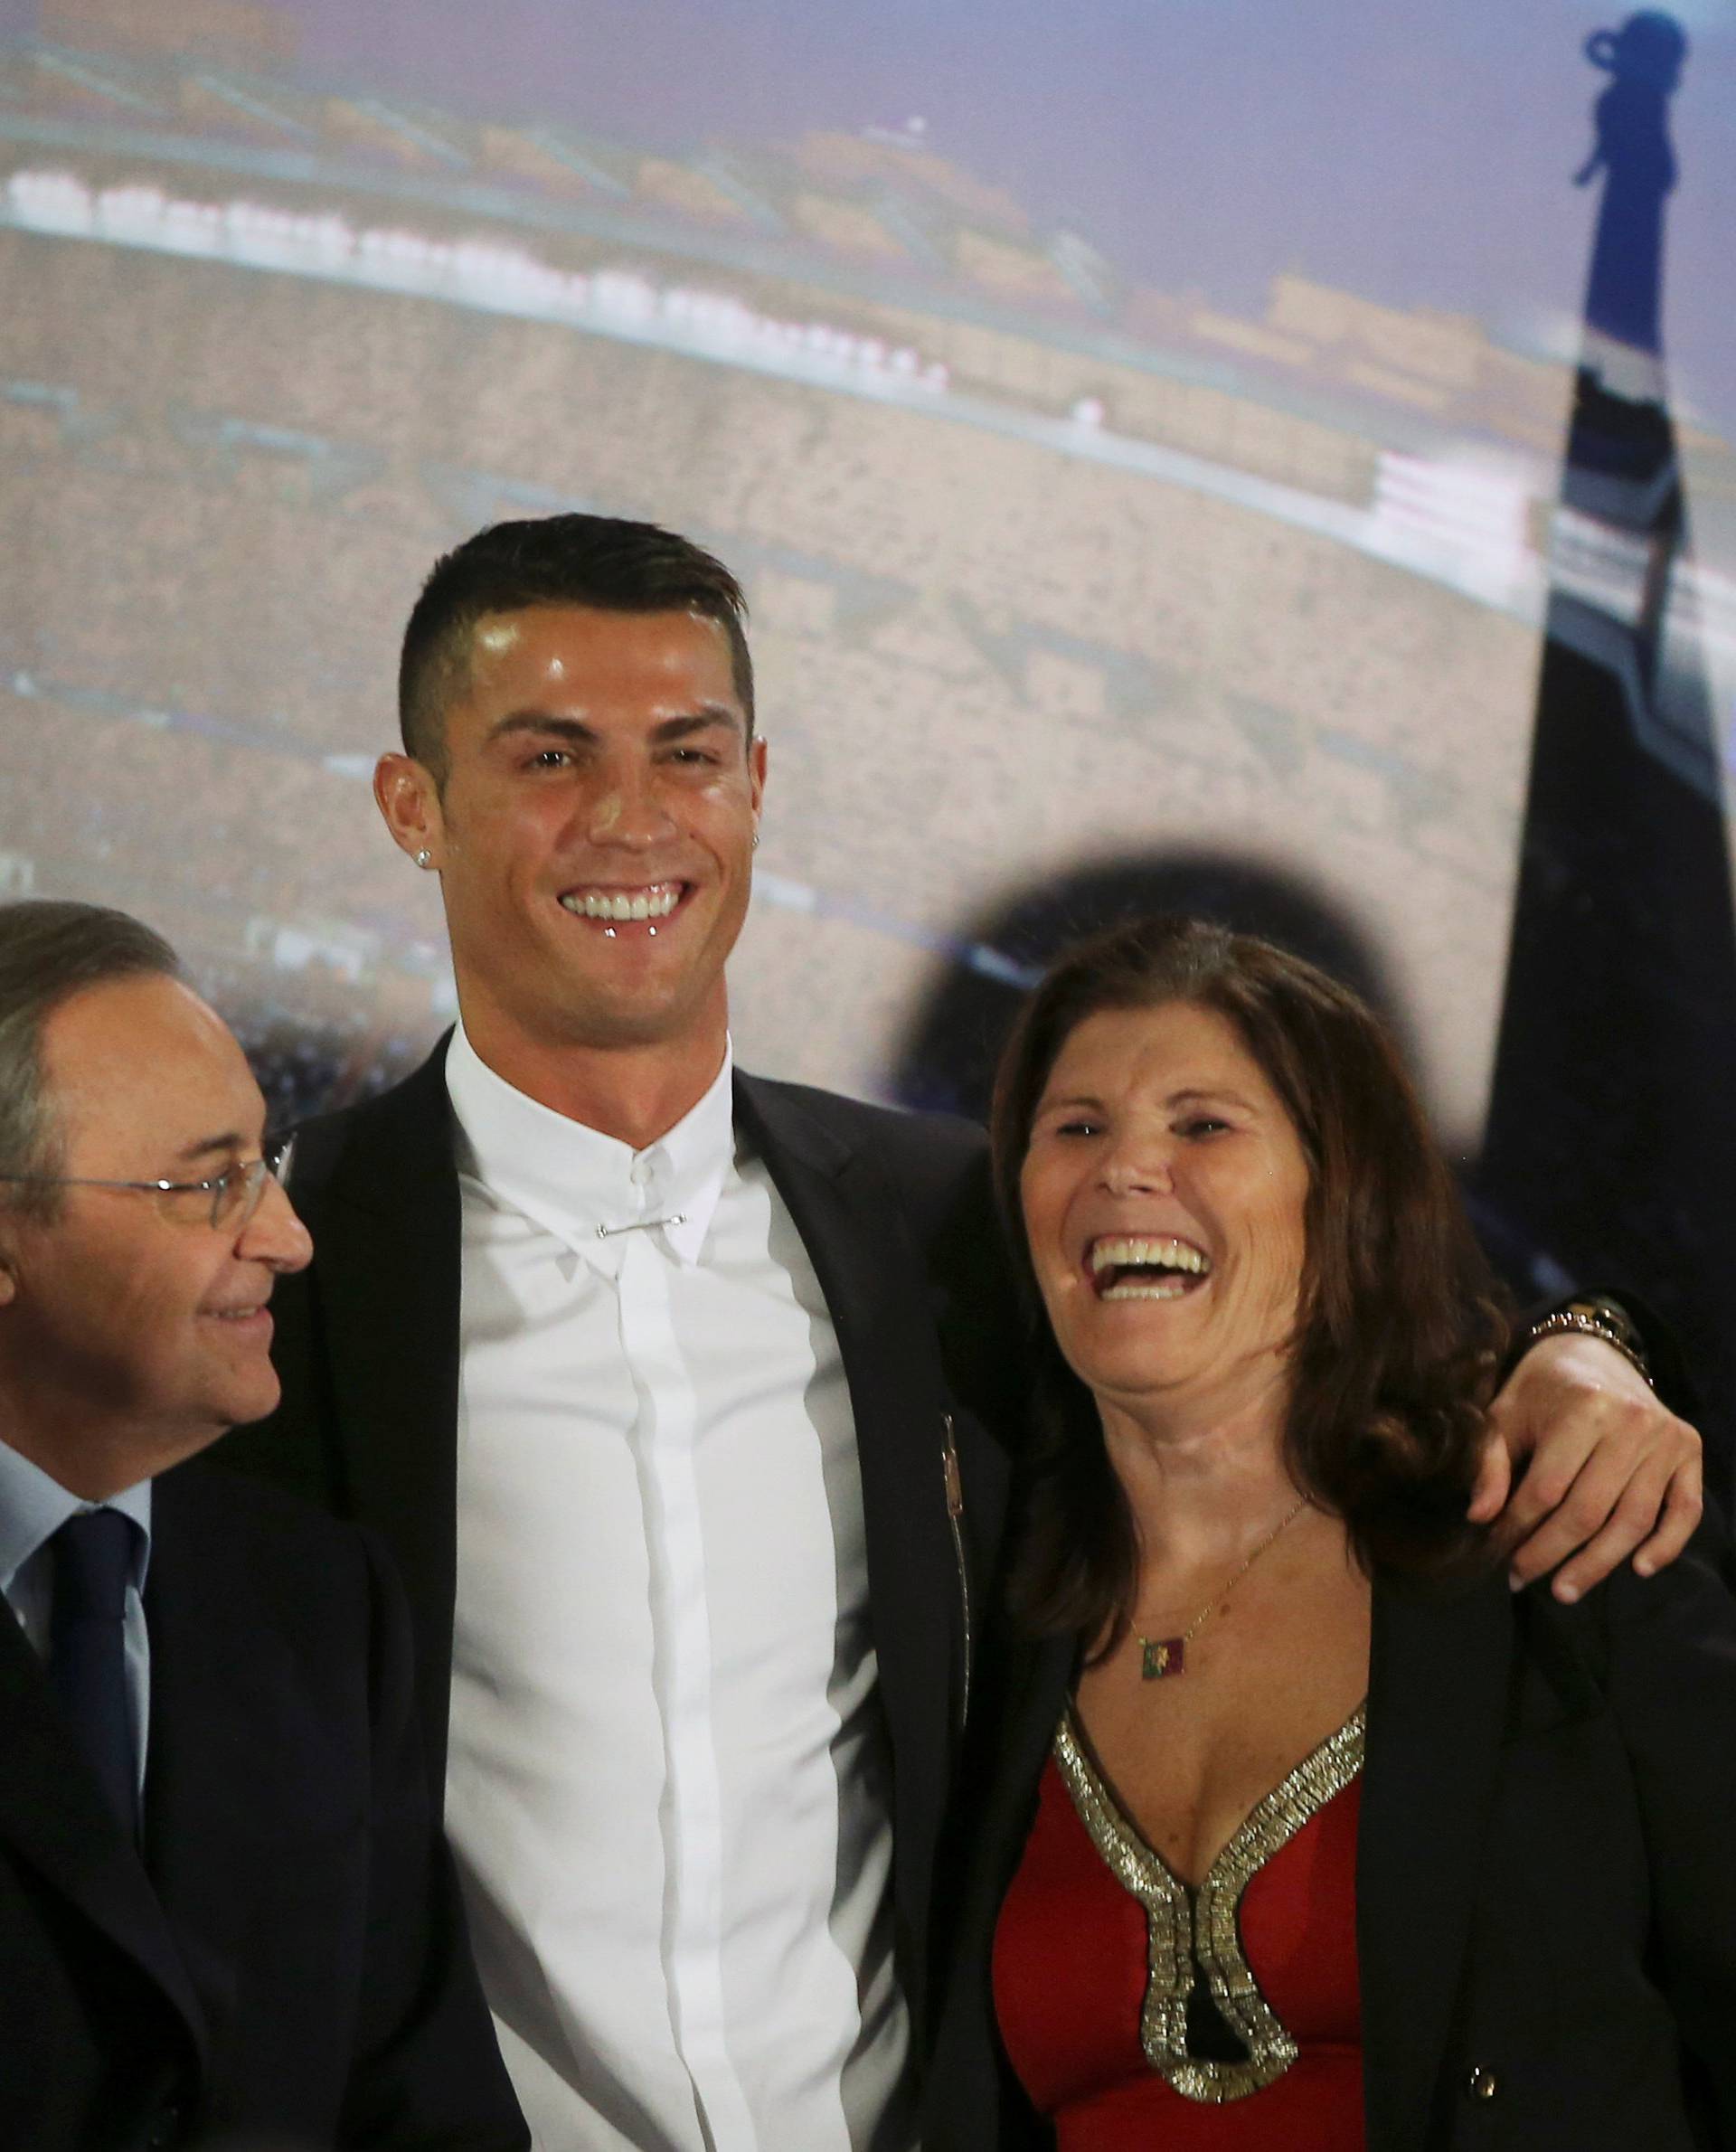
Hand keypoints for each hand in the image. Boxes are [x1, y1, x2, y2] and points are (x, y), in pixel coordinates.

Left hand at [1468, 1332, 1701, 1600]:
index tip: (1497, 1553)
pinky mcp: (1689, 1449)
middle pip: (1590, 1511)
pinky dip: (1666, 1545)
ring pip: (1634, 1520)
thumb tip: (1479, 1518)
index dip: (1519, 1528)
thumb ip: (1491, 1463)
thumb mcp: (1506, 1414)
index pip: (1547, 1489)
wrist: (1595, 1351)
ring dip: (1599, 1564)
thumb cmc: (1541, 1388)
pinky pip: (1685, 1509)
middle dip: (1552, 1554)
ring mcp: (1665, 1439)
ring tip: (1566, 1589)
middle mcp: (1631, 1423)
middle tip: (1524, 1580)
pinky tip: (1637, 1569)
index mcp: (1582, 1407)